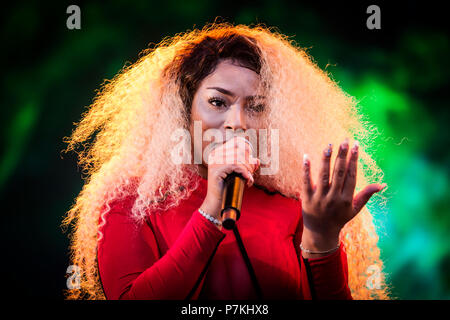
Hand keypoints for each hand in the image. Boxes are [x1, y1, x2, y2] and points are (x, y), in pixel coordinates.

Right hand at [200, 136, 259, 220]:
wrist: (217, 203)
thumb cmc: (228, 187)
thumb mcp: (239, 174)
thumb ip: (247, 166)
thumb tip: (257, 160)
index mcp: (218, 152)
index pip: (236, 141)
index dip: (247, 148)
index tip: (251, 161)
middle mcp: (215, 154)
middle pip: (239, 149)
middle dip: (249, 161)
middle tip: (251, 173)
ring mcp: (214, 162)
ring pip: (238, 157)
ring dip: (248, 168)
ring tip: (249, 178)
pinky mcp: (216, 170)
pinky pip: (234, 165)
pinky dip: (244, 172)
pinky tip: (247, 179)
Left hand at [300, 138, 385, 252]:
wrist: (320, 232)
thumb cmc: (339, 218)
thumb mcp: (355, 208)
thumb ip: (367, 195)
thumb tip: (383, 184)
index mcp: (347, 199)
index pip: (351, 175)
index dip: (354, 160)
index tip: (356, 145)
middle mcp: (334, 197)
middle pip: (338, 173)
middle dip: (342, 156)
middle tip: (344, 141)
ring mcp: (320, 197)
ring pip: (323, 175)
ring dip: (326, 159)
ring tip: (329, 145)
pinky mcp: (307, 198)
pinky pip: (306, 181)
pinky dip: (306, 169)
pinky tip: (306, 156)